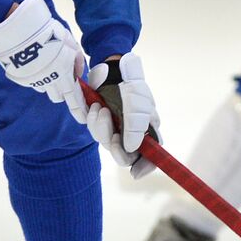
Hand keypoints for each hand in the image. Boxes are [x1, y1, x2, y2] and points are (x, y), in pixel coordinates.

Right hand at [0, 0, 87, 121]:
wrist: (19, 29)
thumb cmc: (48, 33)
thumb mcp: (69, 42)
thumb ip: (77, 60)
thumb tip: (78, 74)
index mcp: (63, 74)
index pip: (74, 98)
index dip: (79, 109)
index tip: (82, 118)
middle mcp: (49, 82)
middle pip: (59, 96)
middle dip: (62, 90)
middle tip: (60, 74)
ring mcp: (33, 82)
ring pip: (45, 89)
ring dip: (49, 82)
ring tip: (46, 62)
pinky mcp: (21, 79)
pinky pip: (32, 82)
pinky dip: (35, 75)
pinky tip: (34, 60)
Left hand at [86, 52, 160, 179]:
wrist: (110, 67)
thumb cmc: (130, 85)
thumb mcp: (138, 104)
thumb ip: (136, 127)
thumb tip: (131, 149)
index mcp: (146, 131)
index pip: (149, 156)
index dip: (144, 167)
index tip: (135, 173)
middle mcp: (131, 133)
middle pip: (123, 155)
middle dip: (115, 147)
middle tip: (114, 136)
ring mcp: (114, 128)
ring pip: (105, 142)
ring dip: (101, 128)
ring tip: (100, 109)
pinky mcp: (99, 121)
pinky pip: (92, 130)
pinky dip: (91, 119)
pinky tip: (94, 107)